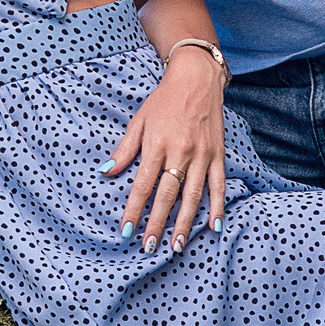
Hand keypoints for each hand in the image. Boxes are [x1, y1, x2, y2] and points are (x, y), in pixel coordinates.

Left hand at [106, 49, 225, 250]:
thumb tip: (106, 172)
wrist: (197, 78)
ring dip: (185, 222)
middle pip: (167, 194)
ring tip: (177, 245)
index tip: (127, 231)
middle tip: (150, 247)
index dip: (134, 209)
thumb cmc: (164, 100)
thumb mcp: (139, 120)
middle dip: (157, 223)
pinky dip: (216, 206)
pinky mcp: (218, 154)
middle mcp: (181, 151)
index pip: (143, 184)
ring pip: (193, 194)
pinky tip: (213, 226)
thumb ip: (125, 149)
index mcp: (157, 144)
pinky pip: (218, 184)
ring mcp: (202, 154)